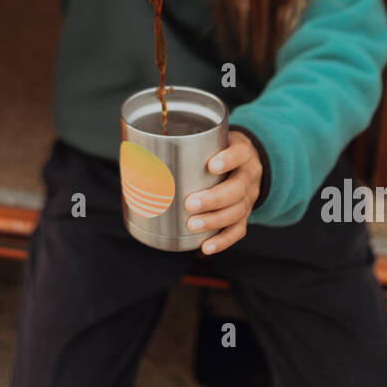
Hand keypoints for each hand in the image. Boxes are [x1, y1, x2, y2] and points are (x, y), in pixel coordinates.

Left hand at [183, 131, 262, 254]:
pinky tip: (205, 247)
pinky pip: (238, 230)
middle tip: (190, 204)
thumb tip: (137, 151)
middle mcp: (249, 175)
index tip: (210, 166)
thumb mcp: (213, 139)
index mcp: (243, 153)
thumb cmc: (220, 150)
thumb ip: (187, 143)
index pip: (239, 153)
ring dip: (214, 221)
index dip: (228, 160)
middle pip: (238, 189)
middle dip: (213, 199)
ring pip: (238, 212)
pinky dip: (222, 241)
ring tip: (192, 225)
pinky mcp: (245, 215)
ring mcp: (249, 197)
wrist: (246, 163)